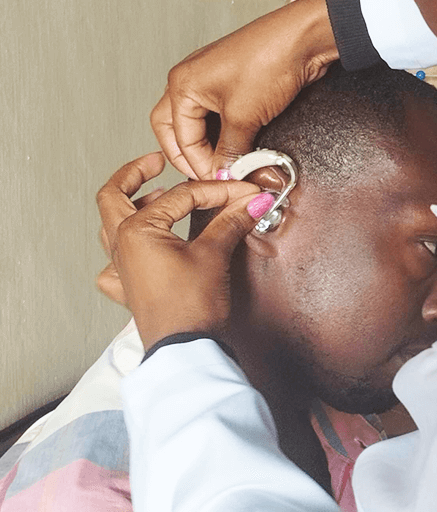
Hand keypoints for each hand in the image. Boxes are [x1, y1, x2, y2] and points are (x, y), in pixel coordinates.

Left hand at [97, 153, 271, 347]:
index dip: (217, 190)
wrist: (185, 350)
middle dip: (135, 173)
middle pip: (115, 196)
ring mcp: (122, 268)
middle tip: (156, 161)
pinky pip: (113, 263)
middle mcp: (122, 246)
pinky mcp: (130, 288)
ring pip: (110, 225)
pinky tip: (138, 246)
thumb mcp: (214, 255)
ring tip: (151, 195)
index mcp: (137, 231)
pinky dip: (121, 249)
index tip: (242, 192)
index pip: (181, 196)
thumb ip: (231, 222)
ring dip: (129, 205)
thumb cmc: (191, 308)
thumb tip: (251, 202)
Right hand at [152, 0, 337, 179]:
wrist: (304, 39)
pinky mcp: (234, 82)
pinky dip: (223, 133)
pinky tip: (236, 145)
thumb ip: (230, 150)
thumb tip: (224, 172)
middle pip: (175, 127)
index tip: (218, 180)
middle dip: (187, 155)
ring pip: (196, 121)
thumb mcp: (244, 116)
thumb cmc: (270, 59)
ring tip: (223, 163)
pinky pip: (217, 113)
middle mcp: (192, 78)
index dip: (199, 164)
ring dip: (206, 144)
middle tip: (206, 176)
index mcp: (183, 83)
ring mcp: (212, 79)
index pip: (180, 138)